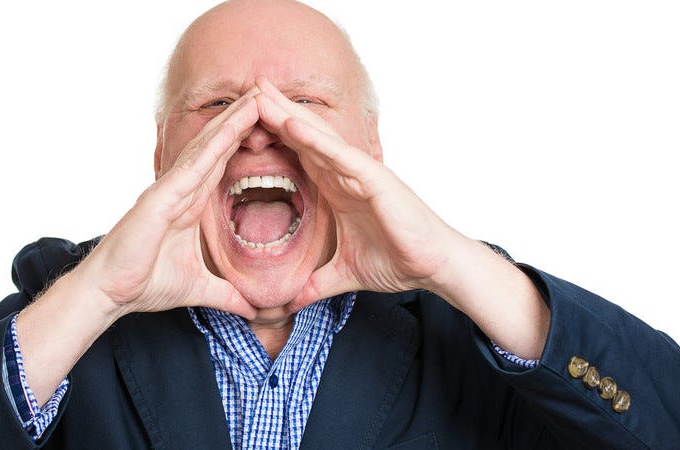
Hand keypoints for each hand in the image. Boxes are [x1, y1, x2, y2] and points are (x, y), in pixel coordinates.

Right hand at [76, 87, 260, 319]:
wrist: (111, 293)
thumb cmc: (145, 284)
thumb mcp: (200, 289)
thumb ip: (227, 295)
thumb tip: (254, 310)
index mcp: (191, 205)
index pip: (223, 166)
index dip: (245, 143)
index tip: (270, 125)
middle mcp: (182, 190)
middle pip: (218, 147)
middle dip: (243, 121)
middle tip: (268, 93)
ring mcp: (171, 190)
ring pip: (208, 147)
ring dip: (233, 122)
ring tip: (258, 97)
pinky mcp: (161, 197)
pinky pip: (193, 166)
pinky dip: (215, 145)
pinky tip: (235, 127)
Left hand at [254, 76, 463, 310]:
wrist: (434, 267)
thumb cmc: (397, 260)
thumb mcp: (342, 274)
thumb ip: (315, 284)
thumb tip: (289, 303)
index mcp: (337, 189)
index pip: (299, 156)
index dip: (274, 136)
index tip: (245, 120)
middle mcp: (346, 175)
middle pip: (304, 137)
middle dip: (276, 112)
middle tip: (249, 86)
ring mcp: (360, 173)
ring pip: (317, 138)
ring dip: (288, 114)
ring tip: (260, 92)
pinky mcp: (375, 180)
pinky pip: (339, 156)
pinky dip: (315, 140)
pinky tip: (291, 124)